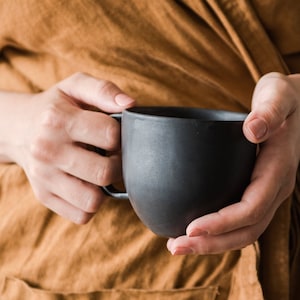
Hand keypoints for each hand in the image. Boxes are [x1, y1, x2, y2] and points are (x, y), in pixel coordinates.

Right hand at [5, 73, 134, 223]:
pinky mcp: (44, 196)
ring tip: (99, 171)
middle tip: (113, 156)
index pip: (111, 135)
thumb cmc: (54, 107)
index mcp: (58, 119)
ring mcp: (44, 177)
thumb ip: (104, 91)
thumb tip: (131, 105)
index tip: (115, 135)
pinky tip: (88, 185)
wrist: (18, 128)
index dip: (121, 135)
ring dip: (104, 188)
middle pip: (105, 172)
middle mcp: (47, 150)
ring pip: (93, 200)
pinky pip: (81, 214)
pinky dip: (91, 203)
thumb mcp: (75, 87)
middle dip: (118, 164)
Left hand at [167, 72, 299, 254]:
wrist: (296, 105)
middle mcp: (273, 188)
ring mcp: (266, 192)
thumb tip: (252, 130)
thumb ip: (269, 111)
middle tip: (175, 246)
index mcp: (277, 170)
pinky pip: (239, 219)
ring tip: (178, 245)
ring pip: (242, 231)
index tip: (191, 229)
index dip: (222, 223)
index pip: (251, 208)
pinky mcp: (255, 189)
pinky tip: (194, 229)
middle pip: (245, 230)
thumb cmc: (283, 98)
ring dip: (211, 243)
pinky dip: (217, 231)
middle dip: (211, 243)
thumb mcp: (278, 95)